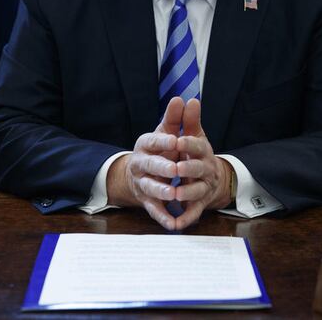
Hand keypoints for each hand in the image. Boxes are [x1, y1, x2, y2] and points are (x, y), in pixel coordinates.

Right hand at [107, 97, 184, 229]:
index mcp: (145, 145)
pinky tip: (173, 223)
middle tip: (175, 168)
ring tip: (173, 193)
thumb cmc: (158, 149)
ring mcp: (142, 183)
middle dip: (161, 167)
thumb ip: (175, 118)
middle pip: (149, 165)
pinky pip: (154, 209)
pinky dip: (163, 217)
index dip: (162, 140)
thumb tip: (183, 98)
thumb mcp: (165, 132)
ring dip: (161, 191)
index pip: (151, 141)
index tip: (174, 139)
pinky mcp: (147, 200)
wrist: (139, 172)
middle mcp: (140, 164)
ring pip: (150, 187)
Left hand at [173, 98, 232, 229]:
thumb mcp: (192, 135)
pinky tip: (175, 224)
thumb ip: (187, 119)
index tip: (177, 141)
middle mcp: (205, 169)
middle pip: (199, 169)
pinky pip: (193, 213)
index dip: (188, 143)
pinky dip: (185, 219)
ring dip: (187, 193)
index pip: (197, 145)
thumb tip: (189, 99)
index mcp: (202, 150)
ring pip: (197, 191)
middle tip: (176, 169)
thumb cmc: (194, 153)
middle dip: (188, 169)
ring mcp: (203, 187)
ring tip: (175, 194)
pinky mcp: (198, 204)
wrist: (210, 178)